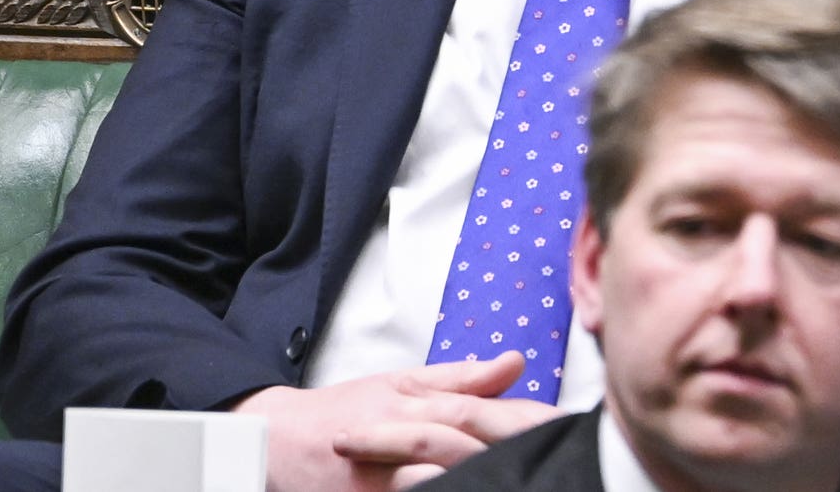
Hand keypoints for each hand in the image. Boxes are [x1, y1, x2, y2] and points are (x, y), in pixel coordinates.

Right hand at [238, 355, 546, 491]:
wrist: (274, 441)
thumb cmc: (346, 410)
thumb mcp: (401, 384)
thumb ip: (460, 379)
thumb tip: (516, 362)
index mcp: (419, 406)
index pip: (483, 414)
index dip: (526, 422)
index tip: (565, 426)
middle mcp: (404, 441)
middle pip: (469, 449)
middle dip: (511, 453)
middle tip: (554, 459)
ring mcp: (384, 479)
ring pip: (444, 480)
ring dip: (482, 477)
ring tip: (522, 479)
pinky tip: (473, 490)